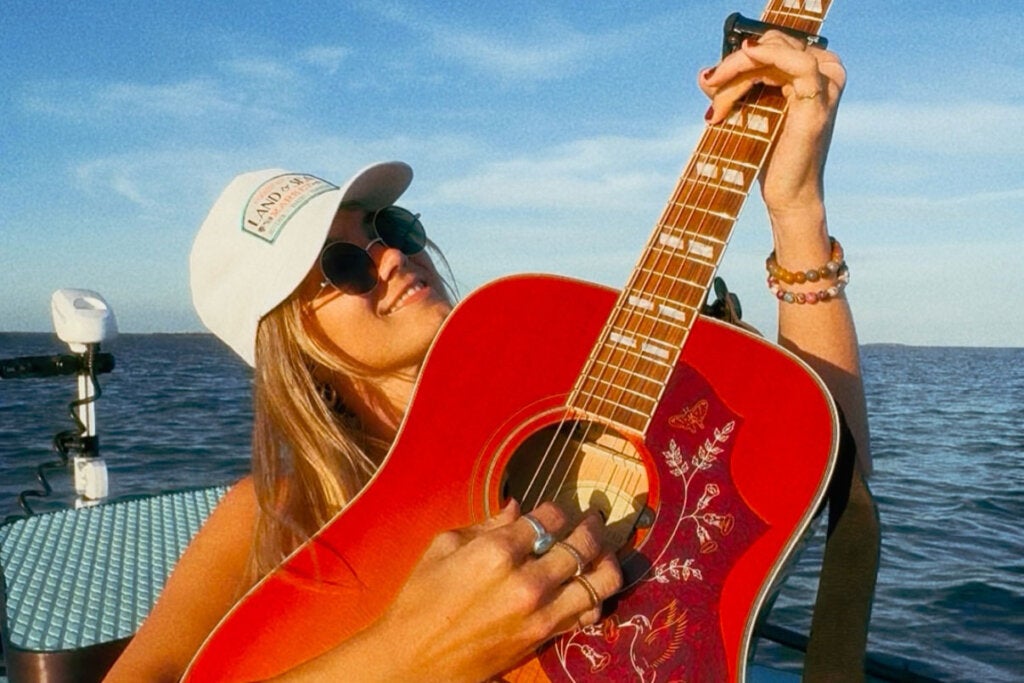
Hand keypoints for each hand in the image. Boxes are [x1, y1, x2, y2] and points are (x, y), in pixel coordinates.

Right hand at [350, 501, 621, 681]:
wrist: (412, 657)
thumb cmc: (420, 598)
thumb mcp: (444, 547)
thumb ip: (486, 524)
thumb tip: (517, 508)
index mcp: (498, 551)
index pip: (550, 518)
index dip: (557, 509)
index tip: (555, 510)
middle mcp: (527, 581)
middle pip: (582, 544)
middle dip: (591, 526)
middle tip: (594, 519)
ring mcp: (540, 613)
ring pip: (599, 580)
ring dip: (606, 560)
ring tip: (603, 551)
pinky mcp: (543, 638)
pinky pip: (587, 614)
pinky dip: (596, 598)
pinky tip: (588, 587)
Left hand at [698, 31, 845, 218]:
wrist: (787, 194)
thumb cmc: (768, 156)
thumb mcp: (746, 113)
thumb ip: (729, 90)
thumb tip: (705, 74)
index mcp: (810, 70)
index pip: (770, 45)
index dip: (737, 58)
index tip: (709, 80)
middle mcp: (825, 71)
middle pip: (770, 46)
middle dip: (734, 68)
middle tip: (710, 91)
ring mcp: (826, 84)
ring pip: (775, 53)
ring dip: (738, 72)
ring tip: (719, 105)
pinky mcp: (818, 100)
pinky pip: (796, 62)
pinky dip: (766, 57)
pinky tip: (745, 61)